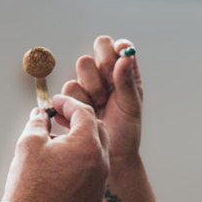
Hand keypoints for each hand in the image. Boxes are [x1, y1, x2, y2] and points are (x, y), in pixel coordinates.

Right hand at [4, 93, 109, 201]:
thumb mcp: (29, 142)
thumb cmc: (28, 181)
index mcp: (87, 145)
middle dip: (80, 120)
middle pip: (97, 130)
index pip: (85, 112)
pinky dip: (83, 163)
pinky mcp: (96, 198)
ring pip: (98, 152)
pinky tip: (63, 165)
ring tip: (58, 142)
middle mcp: (101, 162)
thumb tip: (41, 113)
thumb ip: (38, 121)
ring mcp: (101, 182)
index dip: (68, 103)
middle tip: (60, 117)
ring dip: (82, 142)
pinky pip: (95, 173)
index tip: (55, 102)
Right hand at [62, 35, 141, 171]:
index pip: (118, 47)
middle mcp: (104, 74)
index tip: (120, 52)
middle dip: (103, 67)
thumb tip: (126, 56)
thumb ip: (127, 80)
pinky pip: (69, 88)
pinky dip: (79, 101)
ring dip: (92, 87)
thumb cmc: (126, 130)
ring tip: (100, 105)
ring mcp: (87, 84)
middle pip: (97, 50)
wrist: (108, 155)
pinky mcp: (71, 98)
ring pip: (81, 67)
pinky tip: (88, 113)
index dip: (117, 47)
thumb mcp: (131, 105)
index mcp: (123, 72)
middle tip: (110, 86)